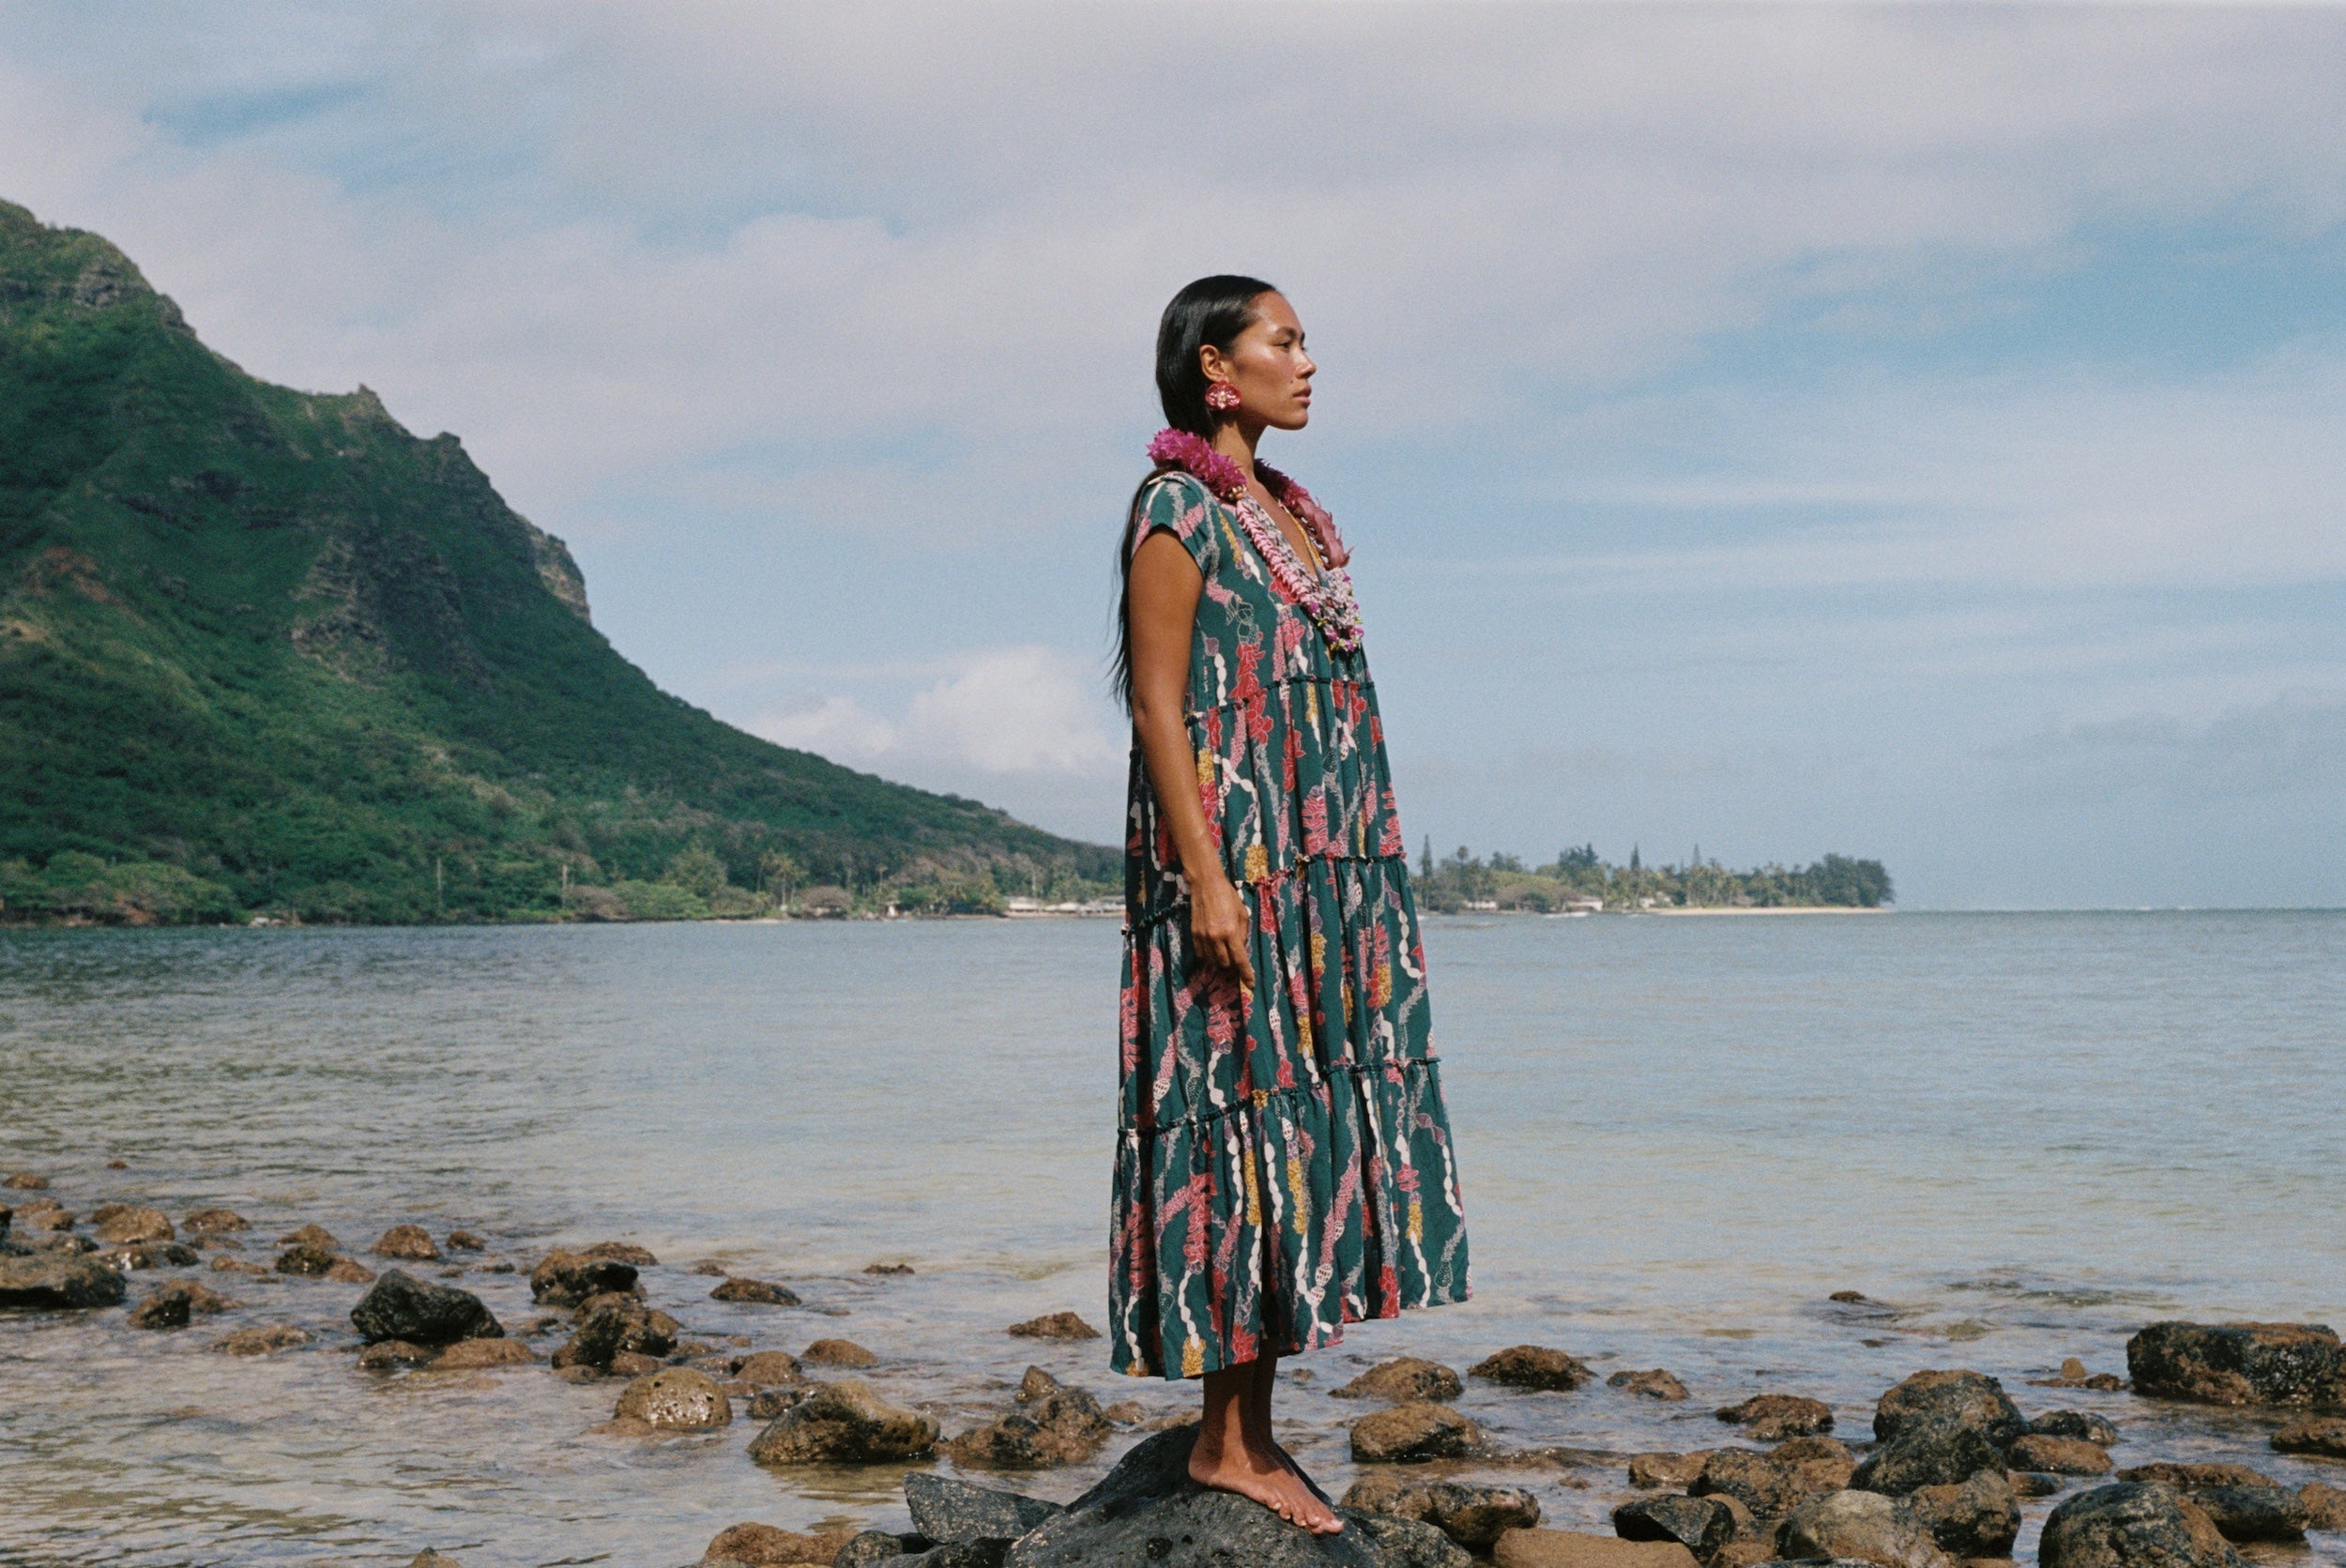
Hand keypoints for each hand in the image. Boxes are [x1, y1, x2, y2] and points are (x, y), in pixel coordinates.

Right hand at [1188, 871, 1256, 990]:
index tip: (1251, 984)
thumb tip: (1240, 950)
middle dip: (1232, 966)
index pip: (1240, 959)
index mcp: (1231, 931)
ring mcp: (1203, 937)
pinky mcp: (1194, 934)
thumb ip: (1242, 934)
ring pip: (1212, 962)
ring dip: (1220, 962)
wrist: (1206, 885)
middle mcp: (1216, 937)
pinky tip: (1213, 951)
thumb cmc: (1228, 897)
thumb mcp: (1242, 914)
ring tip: (1224, 954)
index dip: (1246, 974)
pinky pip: (1201, 955)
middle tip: (1236, 961)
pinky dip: (1208, 957)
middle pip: (1225, 964)